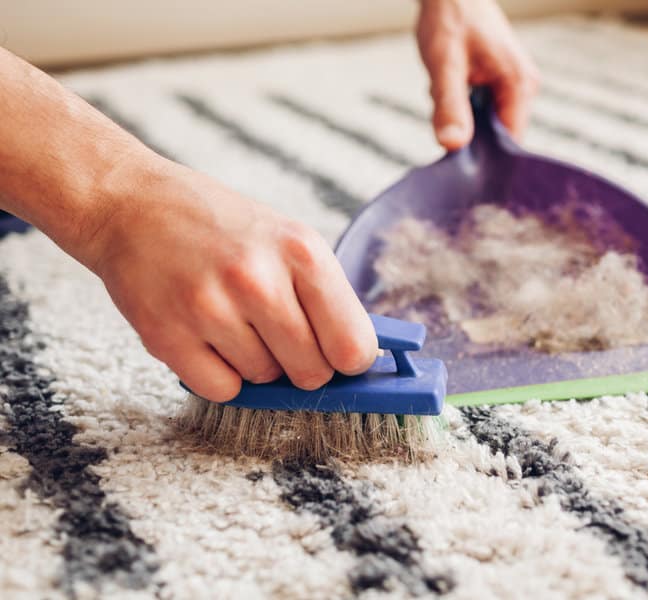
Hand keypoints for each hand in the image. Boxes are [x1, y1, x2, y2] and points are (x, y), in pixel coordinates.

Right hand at [89, 160, 376, 401]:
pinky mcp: (166, 336)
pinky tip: (206, 337)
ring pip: (265, 380)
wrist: (132, 205)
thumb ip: (325, 297)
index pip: (353, 346)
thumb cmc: (222, 228)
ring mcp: (209, 309)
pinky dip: (220, 375)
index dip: (350, 360)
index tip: (340, 355)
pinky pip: (222, 391)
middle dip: (303, 365)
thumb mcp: (288, 240)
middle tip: (281, 336)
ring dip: (256, 363)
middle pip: (312, 372)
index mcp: (301, 252)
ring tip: (233, 319)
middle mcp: (258, 280)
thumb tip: (357, 362)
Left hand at [416, 0, 539, 149]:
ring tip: (445, 86)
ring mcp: (513, 84)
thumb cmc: (450, 17)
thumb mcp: (444, 65)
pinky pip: (480, 108)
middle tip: (442, 107)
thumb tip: (452, 146)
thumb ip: (449, 106)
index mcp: (519, 85)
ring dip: (460, 114)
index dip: (485, 157)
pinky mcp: (500, 81)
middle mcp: (524, 87)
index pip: (511, 143)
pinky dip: (460, 102)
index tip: (457, 158)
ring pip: (485, 122)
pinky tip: (448, 83)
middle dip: (467, 129)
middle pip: (498, 135)